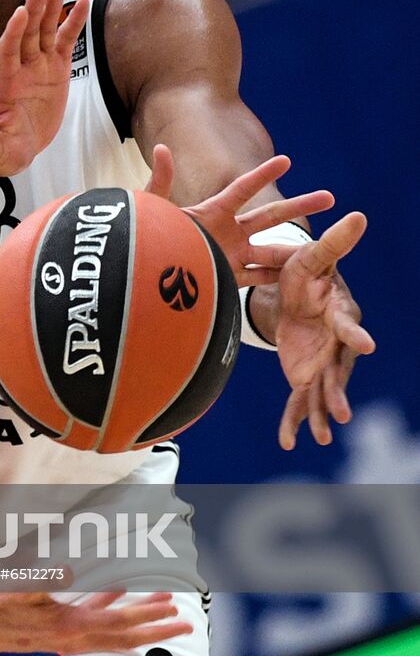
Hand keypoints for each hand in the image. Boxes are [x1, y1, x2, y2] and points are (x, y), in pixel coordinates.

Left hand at [0, 0, 89, 177]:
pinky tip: (82, 2)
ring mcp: (40, 68)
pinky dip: (73, 23)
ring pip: (47, 32)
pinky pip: (67, 42)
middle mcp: (22, 70)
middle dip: (33, 9)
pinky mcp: (57, 71)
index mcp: (6, 84)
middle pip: (28, 33)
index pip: (8, 51)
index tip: (20, 13)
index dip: (14, 33)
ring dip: (52, 9)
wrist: (15, 150)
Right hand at [0, 589, 190, 653]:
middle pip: (123, 635)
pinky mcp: (53, 626)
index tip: (175, 611)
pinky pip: (90, 620)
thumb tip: (69, 570)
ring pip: (110, 629)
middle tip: (185, 620)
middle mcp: (71, 635)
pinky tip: (116, 590)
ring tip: (161, 604)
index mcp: (68, 627)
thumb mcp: (16, 586)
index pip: (118, 624)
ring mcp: (63, 633)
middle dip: (155, 627)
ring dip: (137, 618)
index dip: (148, 617)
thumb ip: (44, 577)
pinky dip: (108, 606)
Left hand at [144, 147, 333, 285]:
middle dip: (300, 206)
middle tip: (330, 198)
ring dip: (298, 247)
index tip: (286, 161)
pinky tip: (303, 276)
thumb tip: (161, 147)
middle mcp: (227, 231)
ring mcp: (231, 254)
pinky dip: (279, 277)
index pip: (243, 189)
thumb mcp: (153, 208)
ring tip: (330, 245)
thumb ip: (160, 181)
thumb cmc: (147, 236)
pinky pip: (259, 277)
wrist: (144, 270)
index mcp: (212, 211)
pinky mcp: (228, 277)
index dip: (263, 175)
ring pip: (272, 249)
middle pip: (271, 216)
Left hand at [272, 213, 374, 448]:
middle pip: (339, 369)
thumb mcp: (313, 258)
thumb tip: (358, 214)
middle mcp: (336, 344)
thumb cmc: (308, 273)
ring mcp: (322, 362)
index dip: (356, 335)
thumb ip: (333, 243)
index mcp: (340, 314)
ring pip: (322, 391)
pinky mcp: (306, 374)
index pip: (349, 325)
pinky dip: (294, 419)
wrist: (297, 295)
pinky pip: (301, 400)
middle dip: (339, 390)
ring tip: (322, 435)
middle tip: (342, 411)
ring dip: (321, 412)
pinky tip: (289, 441)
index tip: (367, 344)